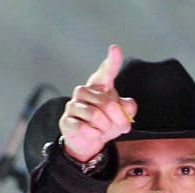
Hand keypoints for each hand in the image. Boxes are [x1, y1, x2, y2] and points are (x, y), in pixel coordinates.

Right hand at [59, 44, 137, 162]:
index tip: (115, 49)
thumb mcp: (121, 117)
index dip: (112, 60)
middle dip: (118, 120)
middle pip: (108, 103)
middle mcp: (84, 91)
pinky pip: (85, 128)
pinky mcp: (66, 120)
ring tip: (104, 130)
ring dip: (105, 129)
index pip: (106, 71)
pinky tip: (92, 134)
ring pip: (96, 116)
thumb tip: (127, 106)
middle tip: (119, 127)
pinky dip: (94, 135)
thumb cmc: (104, 123)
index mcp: (99, 86)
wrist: (87, 142)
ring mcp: (73, 105)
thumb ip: (128, 109)